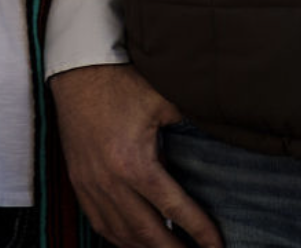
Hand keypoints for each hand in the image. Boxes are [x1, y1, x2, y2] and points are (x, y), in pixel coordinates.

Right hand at [50, 64, 220, 247]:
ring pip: (120, 234)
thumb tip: (223, 137)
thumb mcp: (164, 100)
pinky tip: (136, 241)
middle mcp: (110, 182)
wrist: (77, 70)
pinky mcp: (79, 182)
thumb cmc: (122, 82)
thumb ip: (191, 125)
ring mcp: (90, 186)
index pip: (173, 209)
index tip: (217, 246)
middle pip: (147, 233)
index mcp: (134, 164)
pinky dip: (119, 238)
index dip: (199, 231)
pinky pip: (99, 223)